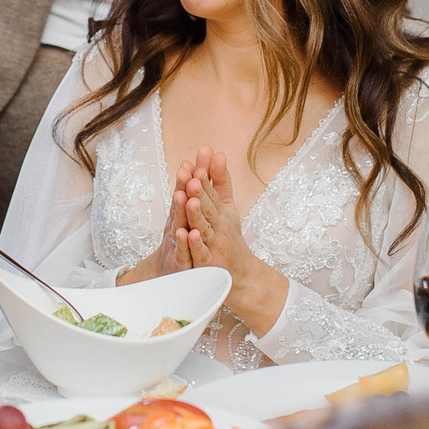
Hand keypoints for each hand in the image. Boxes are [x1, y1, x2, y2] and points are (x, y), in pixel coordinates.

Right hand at [118, 174, 195, 284]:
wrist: (167, 276)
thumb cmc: (179, 242)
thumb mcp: (186, 217)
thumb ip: (192, 191)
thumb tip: (192, 164)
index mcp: (181, 215)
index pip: (184, 192)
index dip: (187, 177)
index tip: (191, 161)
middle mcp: (176, 226)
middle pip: (179, 205)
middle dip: (182, 187)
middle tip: (186, 170)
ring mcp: (176, 244)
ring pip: (179, 225)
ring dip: (181, 211)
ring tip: (184, 195)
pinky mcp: (180, 263)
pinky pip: (182, 252)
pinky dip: (184, 243)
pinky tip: (186, 233)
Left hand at [179, 152, 287, 332]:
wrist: (239, 274)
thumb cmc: (228, 237)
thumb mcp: (226, 207)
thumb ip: (220, 182)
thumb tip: (218, 153)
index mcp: (221, 212)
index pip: (210, 193)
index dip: (202, 180)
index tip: (194, 165)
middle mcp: (219, 226)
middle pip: (208, 207)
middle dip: (199, 192)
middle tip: (191, 176)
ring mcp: (214, 245)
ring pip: (203, 228)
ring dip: (196, 214)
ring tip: (189, 199)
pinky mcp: (209, 263)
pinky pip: (201, 253)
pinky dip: (195, 244)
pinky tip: (190, 234)